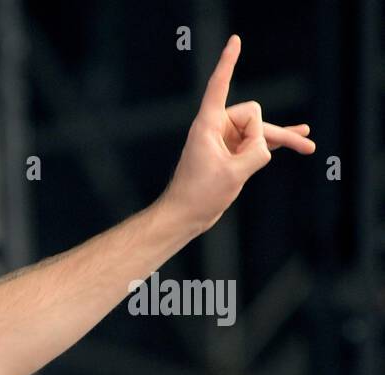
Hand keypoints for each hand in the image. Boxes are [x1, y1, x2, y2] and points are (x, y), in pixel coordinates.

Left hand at [159, 34, 314, 235]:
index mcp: (208, 125)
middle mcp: (215, 127)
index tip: (235, 41)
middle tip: (241, 163)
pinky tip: (298, 140)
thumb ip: (257, 151)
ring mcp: (225, 140)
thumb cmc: (199, 195)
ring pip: (259, 130)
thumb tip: (266, 144)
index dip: (228, 62)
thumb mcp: (234, 173)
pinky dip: (276, 141)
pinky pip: (257, 141)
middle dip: (259, 136)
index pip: (220, 85)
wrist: (185, 216)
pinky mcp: (231, 153)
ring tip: (308, 146)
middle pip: (253, 115)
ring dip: (280, 139)